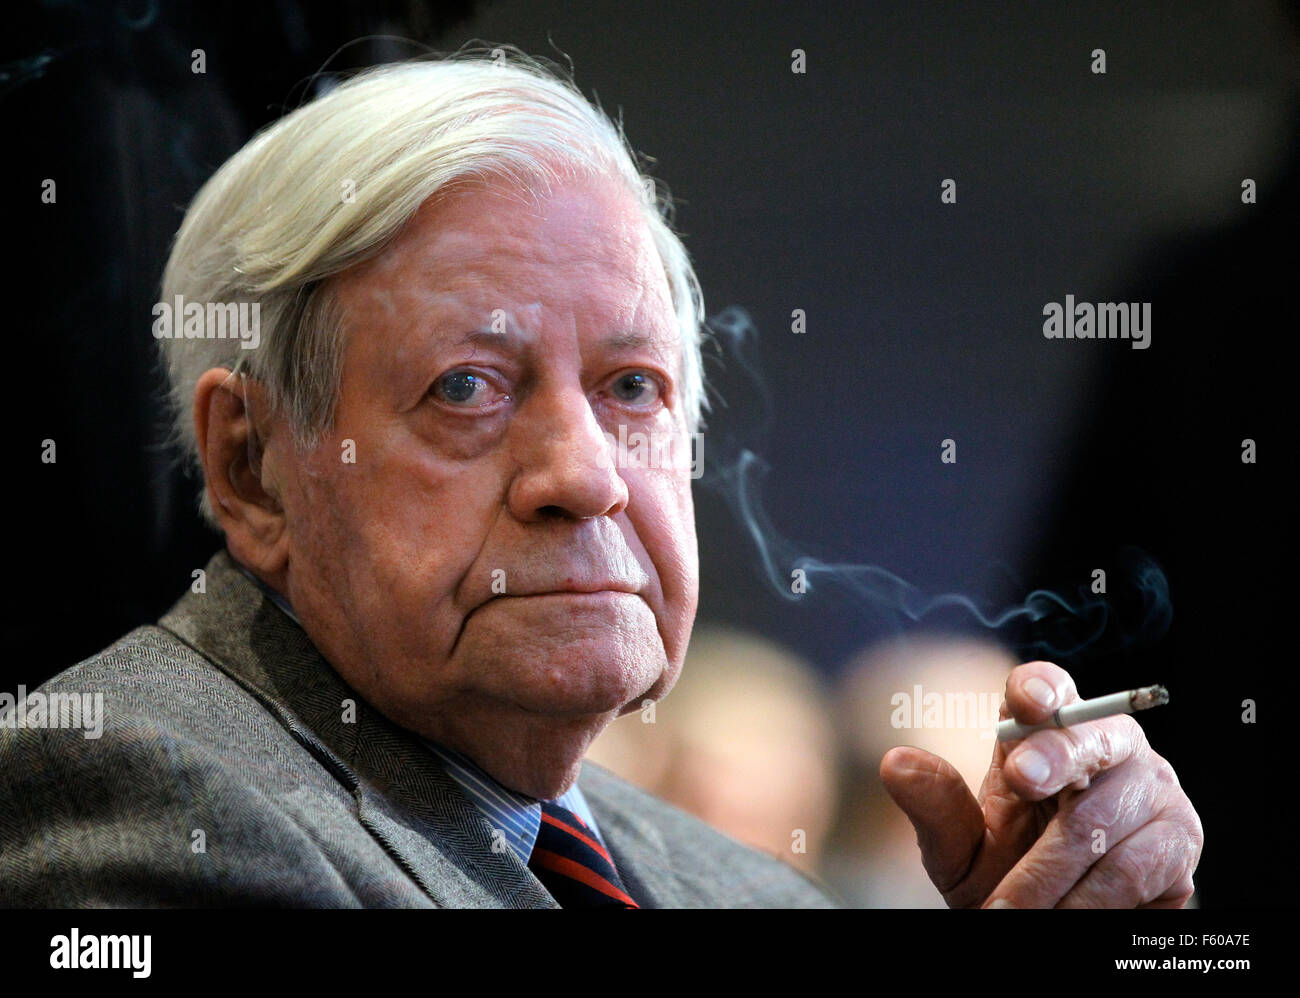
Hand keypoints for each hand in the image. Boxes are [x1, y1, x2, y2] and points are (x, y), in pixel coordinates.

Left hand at [878, 661, 1202, 907]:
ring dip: (1050, 871)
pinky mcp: (1177, 841)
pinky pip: (1134, 867)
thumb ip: (937, 806)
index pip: (1048, 687)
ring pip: (1102, 818)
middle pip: (1092, 737)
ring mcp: (1150, 789)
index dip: (1039, 687)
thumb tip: (896, 763)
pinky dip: (1086, 900)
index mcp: (1045, 731)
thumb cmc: (1005, 872)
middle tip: (1021, 782)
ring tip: (1010, 908)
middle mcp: (1106, 746)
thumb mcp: (959, 847)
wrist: (1055, 926)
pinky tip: (1058, 917)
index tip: (1026, 702)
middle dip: (1055, 758)